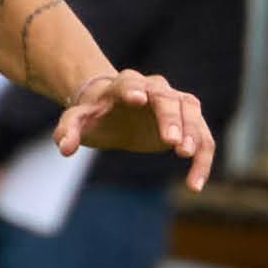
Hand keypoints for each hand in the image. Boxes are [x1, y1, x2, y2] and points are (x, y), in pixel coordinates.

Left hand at [54, 67, 214, 189]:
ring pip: (190, 112)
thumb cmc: (95, 114)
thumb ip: (68, 130)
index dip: (134, 89)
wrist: (114, 113)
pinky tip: (194, 185)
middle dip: (170, 118)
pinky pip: (202, 137)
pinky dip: (203, 158)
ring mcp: (174, 102)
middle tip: (173, 142)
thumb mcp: (77, 120)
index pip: (129, 82)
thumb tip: (65, 148)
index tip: (138, 98)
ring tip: (186, 156)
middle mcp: (154, 88)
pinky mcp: (187, 122)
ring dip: (193, 133)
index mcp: (124, 84)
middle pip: (166, 98)